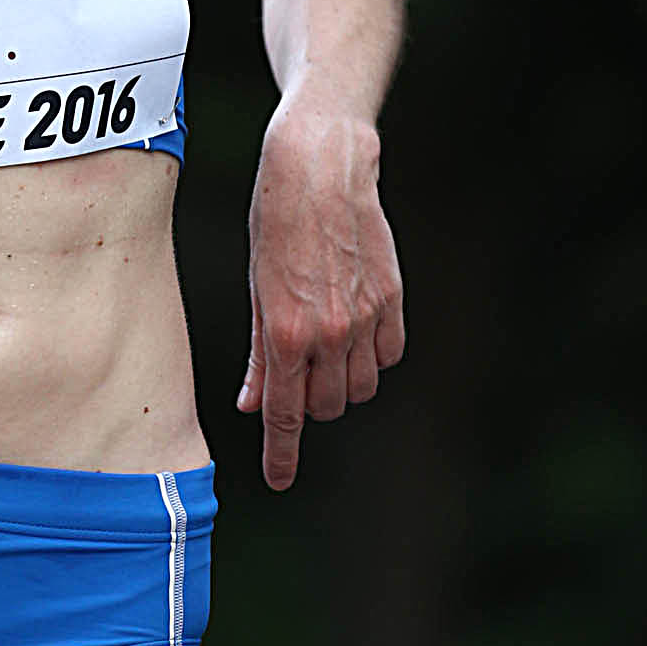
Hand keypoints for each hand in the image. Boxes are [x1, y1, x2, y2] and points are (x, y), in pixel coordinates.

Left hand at [239, 107, 404, 489]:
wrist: (320, 167)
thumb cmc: (275, 220)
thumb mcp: (255, 286)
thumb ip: (258, 353)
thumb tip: (253, 402)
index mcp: (283, 332)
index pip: (284, 413)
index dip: (282, 453)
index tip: (279, 478)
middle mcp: (328, 332)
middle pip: (325, 405)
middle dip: (308, 402)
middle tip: (293, 372)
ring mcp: (365, 318)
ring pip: (359, 387)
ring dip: (340, 382)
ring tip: (322, 345)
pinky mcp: (393, 299)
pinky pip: (388, 355)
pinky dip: (371, 355)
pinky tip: (354, 329)